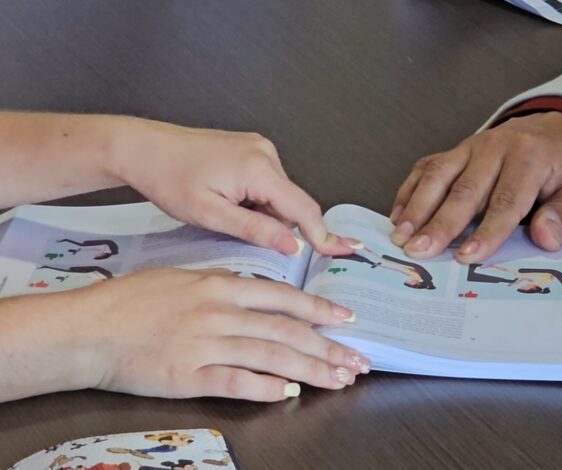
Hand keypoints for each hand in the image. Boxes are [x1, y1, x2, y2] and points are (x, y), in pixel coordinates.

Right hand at [0, 268, 369, 401]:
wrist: (90, 328)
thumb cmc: (132, 301)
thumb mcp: (183, 279)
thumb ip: (225, 288)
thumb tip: (261, 298)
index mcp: (220, 286)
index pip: (283, 297)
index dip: (320, 308)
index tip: (347, 318)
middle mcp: (219, 313)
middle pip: (286, 331)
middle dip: (328, 346)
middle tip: (356, 359)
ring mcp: (205, 344)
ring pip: (271, 356)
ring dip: (310, 370)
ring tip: (338, 379)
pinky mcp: (188, 375)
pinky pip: (236, 382)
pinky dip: (266, 388)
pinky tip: (289, 393)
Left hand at [110, 119, 356, 255]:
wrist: (141, 148)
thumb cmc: (167, 178)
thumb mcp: (210, 214)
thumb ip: (256, 230)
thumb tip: (293, 245)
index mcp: (258, 168)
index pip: (303, 209)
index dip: (322, 234)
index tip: (343, 250)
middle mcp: (266, 153)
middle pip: (291, 203)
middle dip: (275, 225)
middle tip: (234, 228)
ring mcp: (259, 148)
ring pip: (278, 196)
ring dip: (261, 213)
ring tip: (222, 210)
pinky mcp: (251, 149)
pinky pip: (267, 184)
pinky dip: (255, 200)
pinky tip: (226, 199)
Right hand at [389, 111, 561, 261]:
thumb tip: (545, 239)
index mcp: (531, 158)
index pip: (506, 200)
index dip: (486, 231)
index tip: (467, 256)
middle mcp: (496, 148)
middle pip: (464, 189)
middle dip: (440, 223)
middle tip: (419, 250)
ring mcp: (472, 146)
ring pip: (438, 175)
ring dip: (417, 206)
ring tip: (401, 235)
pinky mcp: (457, 150)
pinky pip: (428, 167)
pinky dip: (409, 190)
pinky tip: (398, 214)